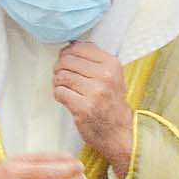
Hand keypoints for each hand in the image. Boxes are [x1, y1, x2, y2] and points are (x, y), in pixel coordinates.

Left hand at [54, 43, 134, 178]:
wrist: (121, 132)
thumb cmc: (113, 104)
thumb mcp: (112, 76)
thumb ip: (94, 61)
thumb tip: (70, 47)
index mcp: (112, 65)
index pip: (79, 47)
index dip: (67, 53)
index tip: (66, 60)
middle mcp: (104, 76)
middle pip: (67, 60)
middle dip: (60, 68)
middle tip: (63, 76)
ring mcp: (94, 92)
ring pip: (61, 76)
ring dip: (58, 82)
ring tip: (65, 88)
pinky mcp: (83, 107)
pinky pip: (59, 92)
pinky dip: (59, 94)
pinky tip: (67, 98)